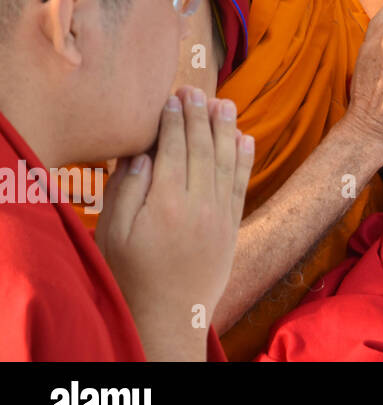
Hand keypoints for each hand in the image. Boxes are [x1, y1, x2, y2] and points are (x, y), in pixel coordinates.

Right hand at [96, 87, 252, 360]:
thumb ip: (125, 191)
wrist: (169, 314)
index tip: (172, 97)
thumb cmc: (131, 274)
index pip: (172, 149)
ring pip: (225, 161)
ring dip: (226, 130)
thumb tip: (141, 154)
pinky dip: (244, 159)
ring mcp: (220, 214)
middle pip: (201, 149)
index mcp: (165, 203)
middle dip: (199, 116)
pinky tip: (246, 139)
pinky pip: (241, 184)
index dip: (173, 121)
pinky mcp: (232, 226)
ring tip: (225, 103)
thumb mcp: (113, 234)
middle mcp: (198, 204)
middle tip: (196, 90)